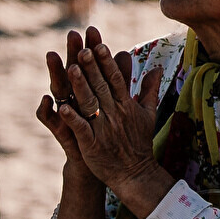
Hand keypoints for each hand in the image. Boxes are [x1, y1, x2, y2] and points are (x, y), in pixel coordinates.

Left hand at [40, 30, 171, 215]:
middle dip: (92, 68)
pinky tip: (62, 107)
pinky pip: (81, 129)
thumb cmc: (139, 142)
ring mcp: (103, 129)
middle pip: (101, 87)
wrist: (135, 173)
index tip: (98, 45)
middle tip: (82, 49)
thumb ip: (150, 89)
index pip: (116, 79)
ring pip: (90, 104)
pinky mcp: (92, 145)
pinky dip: (73, 118)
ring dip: (80, 87)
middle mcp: (115, 114)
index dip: (106, 62)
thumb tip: (157, 68)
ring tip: (71, 69)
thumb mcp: (148, 114)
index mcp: (126, 105)